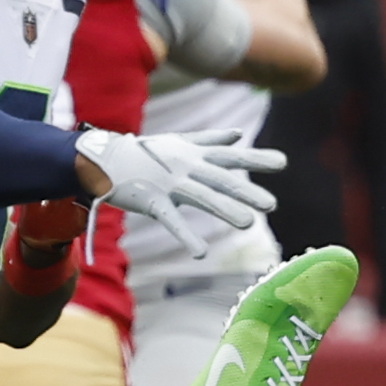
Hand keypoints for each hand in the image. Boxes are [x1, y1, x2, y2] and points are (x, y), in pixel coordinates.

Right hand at [75, 125, 284, 239]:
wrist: (103, 158)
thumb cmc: (145, 152)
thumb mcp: (180, 142)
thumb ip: (211, 140)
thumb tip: (238, 133)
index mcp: (194, 155)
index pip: (230, 156)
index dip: (255, 158)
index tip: (282, 162)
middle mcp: (186, 167)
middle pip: (220, 179)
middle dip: (246, 191)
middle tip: (271, 204)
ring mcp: (168, 184)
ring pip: (201, 197)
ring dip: (225, 210)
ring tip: (248, 224)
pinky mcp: (150, 201)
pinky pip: (170, 219)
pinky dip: (185, 235)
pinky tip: (201, 252)